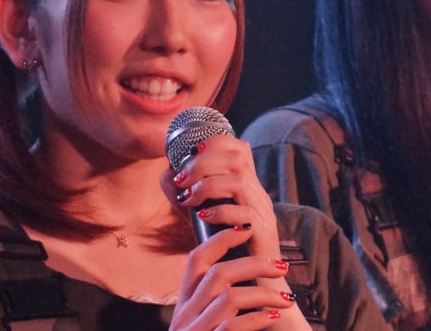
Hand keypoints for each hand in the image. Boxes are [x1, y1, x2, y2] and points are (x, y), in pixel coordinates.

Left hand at [161, 134, 278, 258]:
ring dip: (208, 186)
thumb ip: (188, 196)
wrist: (254, 287)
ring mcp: (263, 213)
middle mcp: (258, 195)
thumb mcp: (204, 217)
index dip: (215, 143)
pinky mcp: (264, 234)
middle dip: (204, 163)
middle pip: (238, 159)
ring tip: (189, 199)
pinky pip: (245, 214)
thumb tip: (166, 174)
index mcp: (247, 187)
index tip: (190, 153)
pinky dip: (220, 211)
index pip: (239, 149)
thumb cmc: (229, 252)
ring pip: (240, 182)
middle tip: (182, 179)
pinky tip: (202, 216)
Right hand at [167, 224, 295, 329]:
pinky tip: (273, 317)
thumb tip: (249, 266)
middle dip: (254, 264)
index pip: (196, 259)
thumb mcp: (204, 319)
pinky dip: (257, 319)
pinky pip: (232, 327)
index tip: (247, 228)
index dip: (221, 238)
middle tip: (282, 266)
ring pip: (228, 299)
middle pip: (218, 274)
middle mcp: (185, 316)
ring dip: (263, 294)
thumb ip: (219, 296)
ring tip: (287, 299)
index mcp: (185, 303)